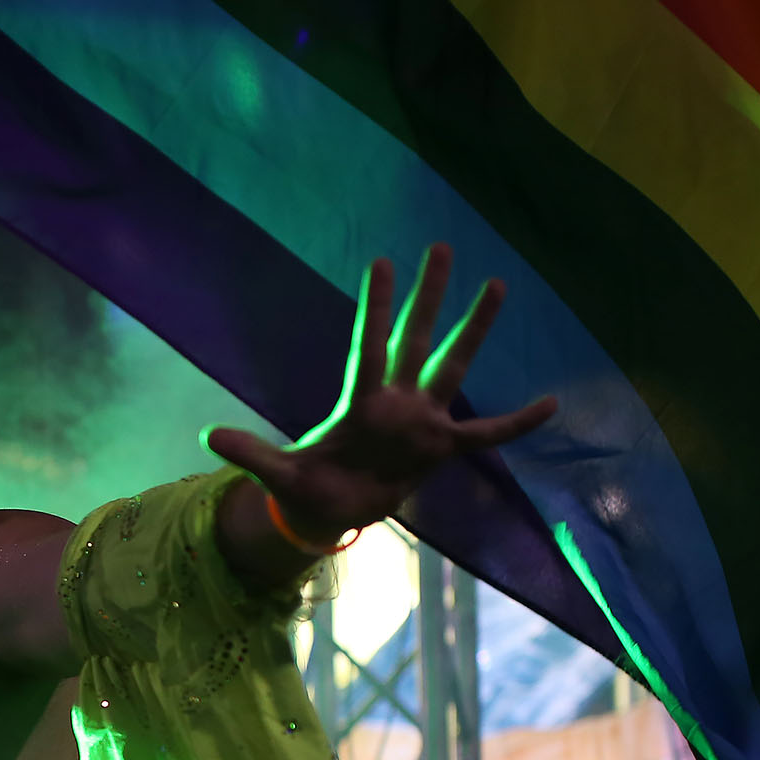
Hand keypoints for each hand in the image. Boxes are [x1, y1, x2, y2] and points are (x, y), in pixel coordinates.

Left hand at [205, 245, 556, 543]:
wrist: (330, 514)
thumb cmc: (306, 487)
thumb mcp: (279, 472)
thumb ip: (251, 453)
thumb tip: (207, 437)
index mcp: (359, 403)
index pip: (370, 346)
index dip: (377, 307)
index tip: (382, 262)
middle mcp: (396, 402)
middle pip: (417, 339)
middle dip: (429, 296)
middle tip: (441, 246)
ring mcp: (422, 422)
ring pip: (455, 367)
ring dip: (476, 329)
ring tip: (498, 284)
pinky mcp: (441, 449)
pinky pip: (488, 434)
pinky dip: (517, 422)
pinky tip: (551, 403)